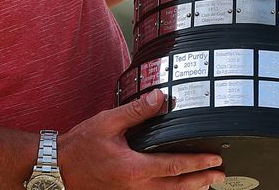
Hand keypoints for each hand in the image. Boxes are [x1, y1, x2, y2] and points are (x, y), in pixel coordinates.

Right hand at [60, 90, 225, 189]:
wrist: (58, 167)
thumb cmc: (81, 145)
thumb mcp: (108, 122)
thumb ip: (136, 111)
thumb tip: (159, 98)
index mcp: (134, 168)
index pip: (174, 167)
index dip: (197, 163)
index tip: (214, 159)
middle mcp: (135, 186)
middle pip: (176, 187)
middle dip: (200, 181)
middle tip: (219, 175)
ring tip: (205, 184)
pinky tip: (175, 189)